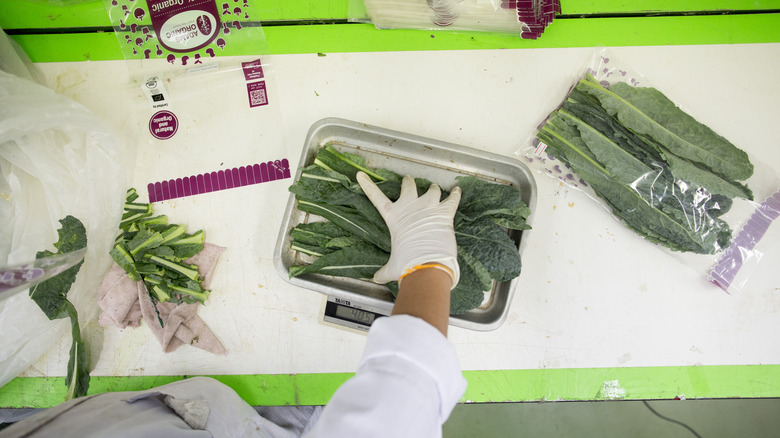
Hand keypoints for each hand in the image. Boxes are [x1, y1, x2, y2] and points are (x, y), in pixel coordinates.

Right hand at [356, 171, 460, 288]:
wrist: (428, 265)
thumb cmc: (407, 264)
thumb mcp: (392, 267)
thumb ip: (384, 271)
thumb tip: (376, 279)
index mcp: (394, 216)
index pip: (376, 197)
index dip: (368, 185)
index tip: (361, 174)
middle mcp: (410, 206)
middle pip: (408, 185)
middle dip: (408, 182)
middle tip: (409, 180)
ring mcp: (429, 206)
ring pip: (432, 189)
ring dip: (433, 189)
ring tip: (433, 189)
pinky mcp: (445, 212)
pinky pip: (452, 198)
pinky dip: (455, 194)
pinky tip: (457, 191)